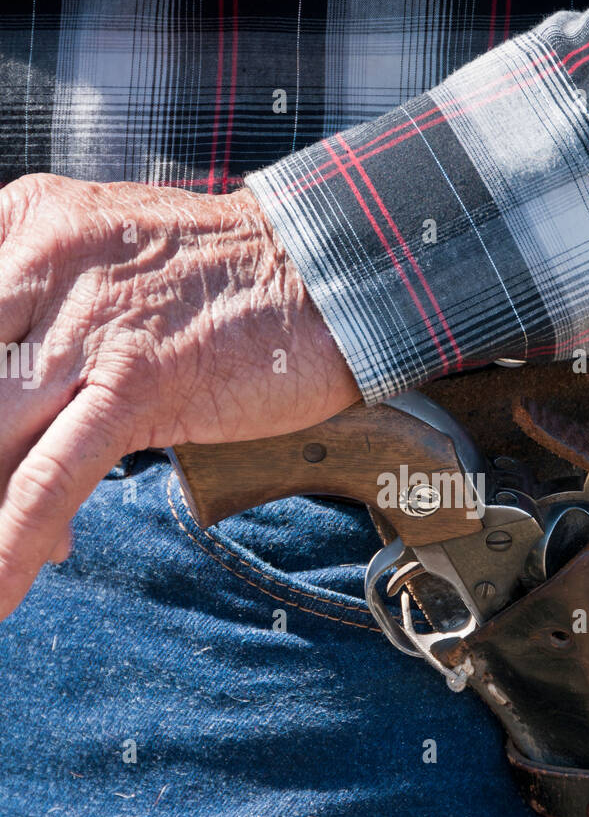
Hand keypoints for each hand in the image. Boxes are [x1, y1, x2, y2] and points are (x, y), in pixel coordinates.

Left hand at [0, 172, 359, 619]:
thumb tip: (12, 406)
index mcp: (27, 223)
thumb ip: (46, 303)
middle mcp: (40, 264)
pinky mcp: (136, 385)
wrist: (327, 270)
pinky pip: (53, 476)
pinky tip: (2, 593)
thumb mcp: (107, 251)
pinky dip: (17, 540)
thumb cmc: (225, 273)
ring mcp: (87, 327)